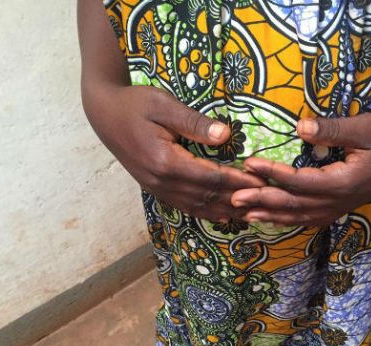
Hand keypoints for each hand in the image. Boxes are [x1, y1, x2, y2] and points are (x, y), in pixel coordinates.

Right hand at [83, 84, 267, 221]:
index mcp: (166, 161)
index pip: (212, 177)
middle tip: (266, 200)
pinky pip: (185, 206)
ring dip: (225, 211)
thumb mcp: (163, 104)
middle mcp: (161, 181)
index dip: (239, 181)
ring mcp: (156, 188)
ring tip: (251, 213)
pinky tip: (223, 216)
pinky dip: (207, 212)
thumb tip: (224, 135)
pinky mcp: (154, 188)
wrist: (103, 114)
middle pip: (207, 197)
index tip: (262, 181)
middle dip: (238, 199)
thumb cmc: (134, 103)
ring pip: (197, 207)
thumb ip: (193, 122)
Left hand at [230, 113, 370, 226]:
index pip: (299, 181)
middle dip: (262, 201)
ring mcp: (340, 207)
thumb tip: (300, 128)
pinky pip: (310, 219)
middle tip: (234, 197)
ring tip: (244, 215)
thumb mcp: (364, 127)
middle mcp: (339, 200)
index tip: (249, 163)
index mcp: (343, 182)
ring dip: (271, 216)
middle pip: (294, 205)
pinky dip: (289, 220)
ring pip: (300, 217)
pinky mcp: (341, 206)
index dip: (272, 173)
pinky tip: (272, 219)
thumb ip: (332, 130)